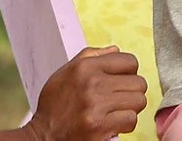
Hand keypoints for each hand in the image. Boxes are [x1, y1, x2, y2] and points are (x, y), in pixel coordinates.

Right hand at [22, 45, 146, 139]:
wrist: (42, 136)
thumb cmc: (55, 106)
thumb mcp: (65, 73)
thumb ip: (91, 57)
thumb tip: (116, 50)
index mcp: (85, 67)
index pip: (130, 61)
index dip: (129, 73)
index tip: (122, 82)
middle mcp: (91, 83)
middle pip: (139, 82)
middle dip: (132, 92)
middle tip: (119, 99)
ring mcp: (96, 106)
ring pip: (139, 101)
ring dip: (130, 109)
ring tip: (116, 111)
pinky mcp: (100, 126)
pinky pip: (131, 120)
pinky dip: (125, 124)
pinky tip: (112, 123)